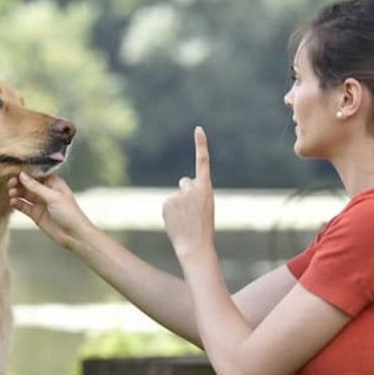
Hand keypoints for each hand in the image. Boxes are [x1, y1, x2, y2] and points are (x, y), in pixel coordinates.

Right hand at [7, 173, 88, 248]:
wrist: (74, 235)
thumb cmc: (70, 213)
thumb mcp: (53, 197)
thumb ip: (36, 187)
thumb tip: (22, 175)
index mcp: (54, 183)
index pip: (37, 174)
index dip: (26, 172)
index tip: (14, 170)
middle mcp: (46, 192)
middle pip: (28, 184)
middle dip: (19, 182)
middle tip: (11, 183)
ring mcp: (41, 203)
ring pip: (25, 194)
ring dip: (17, 192)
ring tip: (11, 193)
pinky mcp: (36, 214)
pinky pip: (24, 206)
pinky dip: (17, 203)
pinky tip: (13, 201)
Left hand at [162, 126, 214, 258]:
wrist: (195, 245)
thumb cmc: (203, 228)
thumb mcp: (205, 207)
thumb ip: (196, 193)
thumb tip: (182, 184)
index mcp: (206, 188)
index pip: (203, 162)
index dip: (200, 144)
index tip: (198, 129)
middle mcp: (192, 188)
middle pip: (185, 183)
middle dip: (186, 193)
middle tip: (191, 212)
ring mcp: (178, 195)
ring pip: (176, 196)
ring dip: (178, 205)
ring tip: (185, 220)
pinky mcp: (167, 202)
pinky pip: (168, 204)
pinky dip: (170, 212)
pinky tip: (177, 222)